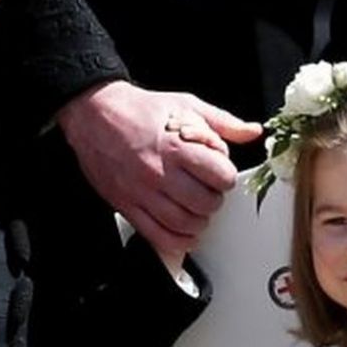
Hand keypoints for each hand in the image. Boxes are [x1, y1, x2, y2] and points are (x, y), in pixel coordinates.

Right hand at [56, 80, 261, 253]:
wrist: (94, 114)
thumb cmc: (140, 110)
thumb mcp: (186, 105)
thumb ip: (223, 122)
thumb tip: (252, 131)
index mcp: (177, 146)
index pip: (220, 176)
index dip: (225, 175)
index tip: (219, 172)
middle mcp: (159, 173)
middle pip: (205, 203)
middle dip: (214, 198)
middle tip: (208, 190)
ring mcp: (142, 193)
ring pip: (185, 224)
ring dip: (199, 220)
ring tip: (196, 207)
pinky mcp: (128, 206)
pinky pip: (159, 237)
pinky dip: (178, 241)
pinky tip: (185, 232)